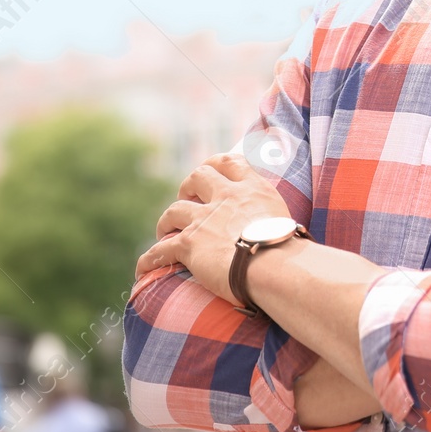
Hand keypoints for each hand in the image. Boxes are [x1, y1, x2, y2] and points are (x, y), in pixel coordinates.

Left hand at [135, 152, 293, 299]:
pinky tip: (143, 268)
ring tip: (164, 232)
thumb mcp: (286, 222)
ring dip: (166, 222)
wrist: (273, 265)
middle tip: (187, 200)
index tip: (213, 170)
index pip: (230, 163)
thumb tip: (280, 237)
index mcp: (252, 189)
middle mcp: (225, 198)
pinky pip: (160, 251)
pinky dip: (150, 259)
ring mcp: (204, 219)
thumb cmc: (287, 250)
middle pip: (197, 177)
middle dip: (188, 187)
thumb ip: (274, 221)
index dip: (217, 164)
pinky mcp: (188, 244)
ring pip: (174, 211)